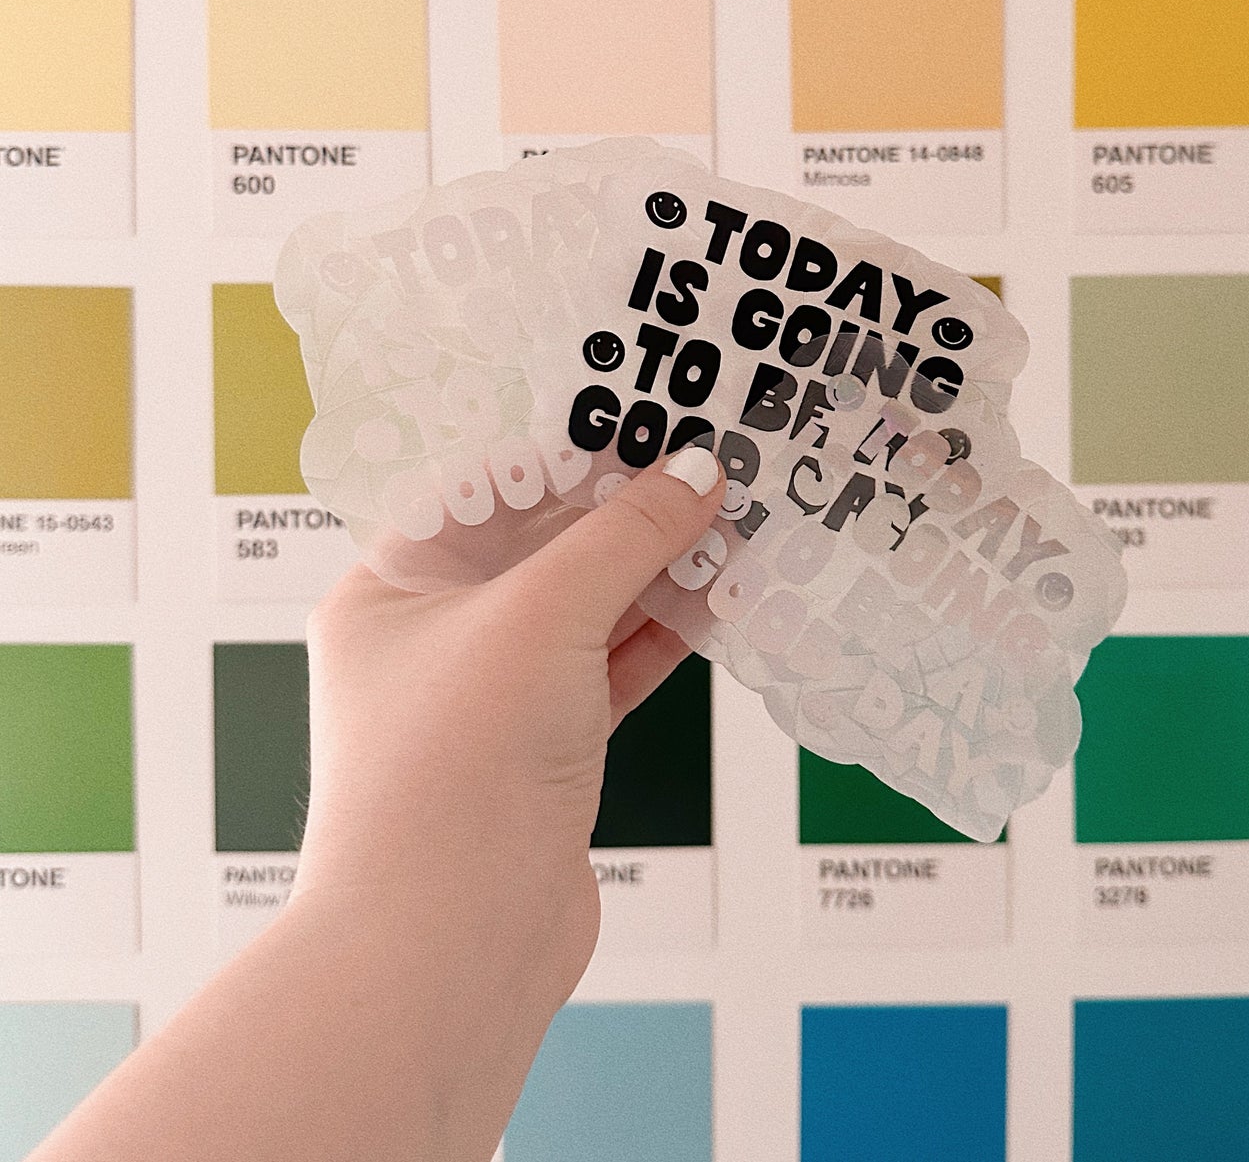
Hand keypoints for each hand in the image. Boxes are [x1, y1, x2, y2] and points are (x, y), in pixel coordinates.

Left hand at [296, 445, 725, 1004]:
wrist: (450, 949)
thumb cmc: (453, 772)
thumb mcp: (542, 618)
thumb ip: (624, 538)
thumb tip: (694, 475)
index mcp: (393, 588)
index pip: (486, 490)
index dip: (566, 454)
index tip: (644, 423)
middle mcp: (434, 639)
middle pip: (542, 548)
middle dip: (625, 513)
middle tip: (707, 471)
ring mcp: (491, 700)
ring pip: (584, 610)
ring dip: (655, 573)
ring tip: (730, 526)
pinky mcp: (544, 752)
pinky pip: (609, 670)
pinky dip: (660, 636)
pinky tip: (715, 602)